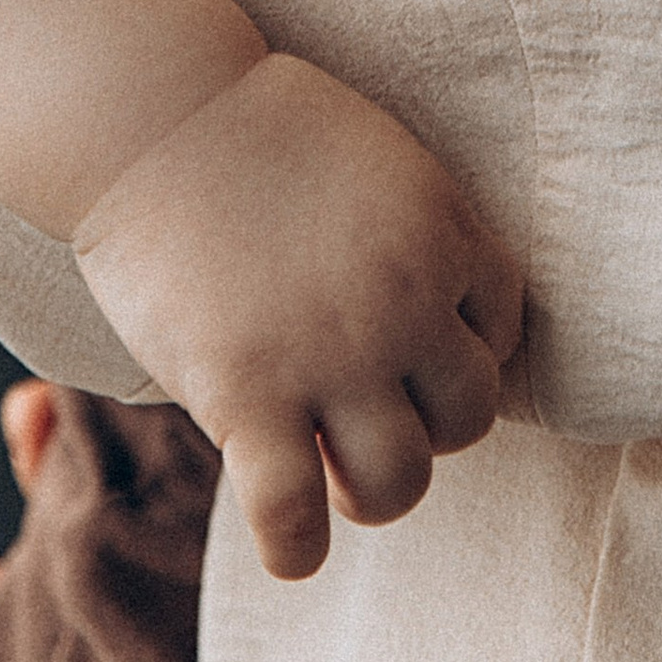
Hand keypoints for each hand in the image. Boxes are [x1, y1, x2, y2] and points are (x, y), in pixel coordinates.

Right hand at [70, 53, 522, 580]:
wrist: (158, 112)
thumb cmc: (255, 127)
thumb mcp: (378, 159)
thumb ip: (412, 239)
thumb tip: (428, 324)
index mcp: (444, 230)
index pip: (503, 328)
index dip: (462, 353)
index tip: (415, 360)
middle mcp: (408, 300)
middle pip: (468, 417)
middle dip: (428, 428)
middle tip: (371, 417)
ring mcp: (333, 356)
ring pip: (402, 481)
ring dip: (374, 492)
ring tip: (332, 473)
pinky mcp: (250, 397)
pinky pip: (296, 517)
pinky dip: (296, 549)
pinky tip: (287, 546)